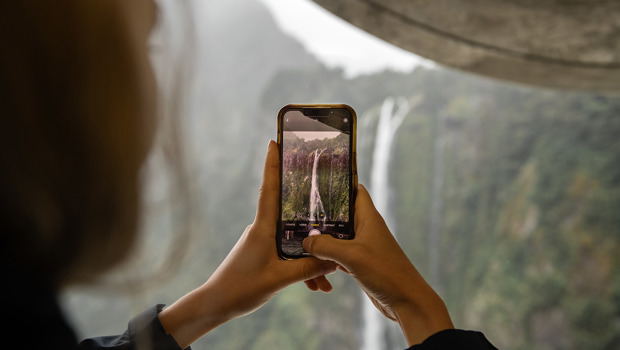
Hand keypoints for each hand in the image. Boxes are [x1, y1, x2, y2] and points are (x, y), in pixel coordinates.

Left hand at [159, 140, 336, 347]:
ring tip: (328, 280)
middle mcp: (262, 229)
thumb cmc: (240, 289)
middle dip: (310, 207)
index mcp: (262, 228)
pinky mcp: (264, 253)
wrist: (216, 306)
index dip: (273, 165)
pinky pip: (289, 253)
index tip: (275, 141)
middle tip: (330, 193)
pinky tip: (317, 286)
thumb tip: (334, 259)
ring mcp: (263, 241)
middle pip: (290, 211)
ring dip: (311, 256)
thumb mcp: (278, 280)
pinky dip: (303, 267)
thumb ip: (307, 269)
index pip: (269, 189)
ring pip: (294, 238)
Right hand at [303, 184, 453, 345]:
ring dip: (322, 238)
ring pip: (337, 236)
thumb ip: (326, 245)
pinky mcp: (360, 263)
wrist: (406, 301)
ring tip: (300, 236)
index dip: (339, 183)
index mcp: (368, 218)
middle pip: (341, 213)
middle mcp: (366, 228)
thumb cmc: (386, 272)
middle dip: (322, 214)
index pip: (355, 190)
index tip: (317, 180)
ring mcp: (363, 246)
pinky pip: (338, 254)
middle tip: (298, 212)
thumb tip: (306, 241)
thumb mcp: (352, 255)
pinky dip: (327, 257)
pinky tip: (313, 261)